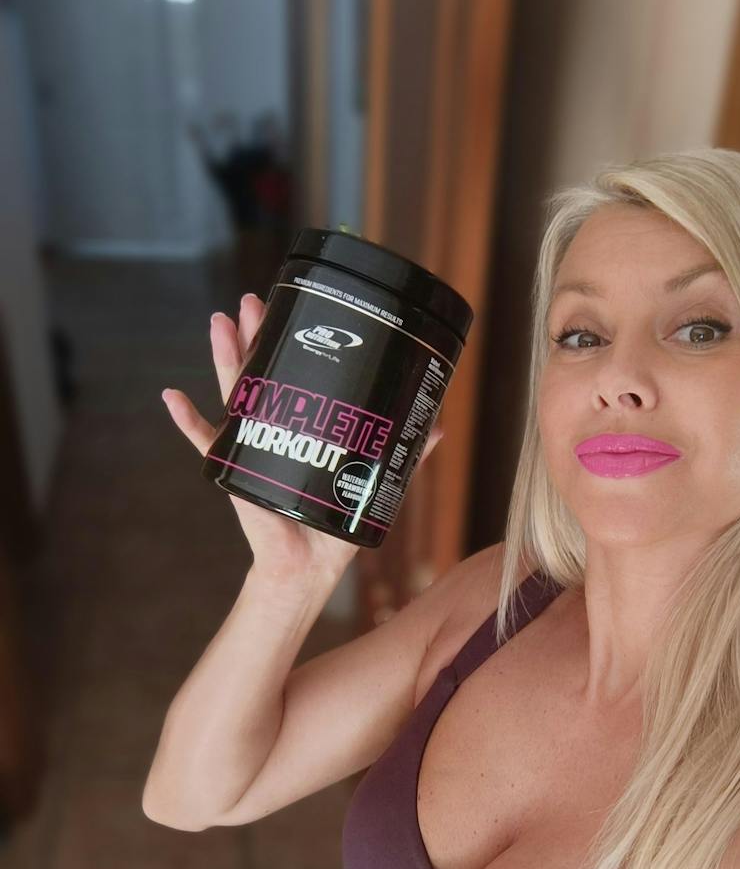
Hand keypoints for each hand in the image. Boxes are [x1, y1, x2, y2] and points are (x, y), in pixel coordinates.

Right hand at [161, 293, 444, 584]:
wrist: (311, 566)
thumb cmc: (336, 525)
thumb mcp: (375, 482)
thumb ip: (403, 453)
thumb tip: (438, 424)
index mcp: (301, 425)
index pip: (292, 374)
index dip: (288, 342)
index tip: (291, 308)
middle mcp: (271, 428)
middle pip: (259, 372)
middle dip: (254, 335)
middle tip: (252, 302)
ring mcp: (249, 447)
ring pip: (233, 394)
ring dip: (223, 358)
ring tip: (219, 322)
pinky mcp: (234, 473)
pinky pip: (205, 444)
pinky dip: (188, 422)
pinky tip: (171, 397)